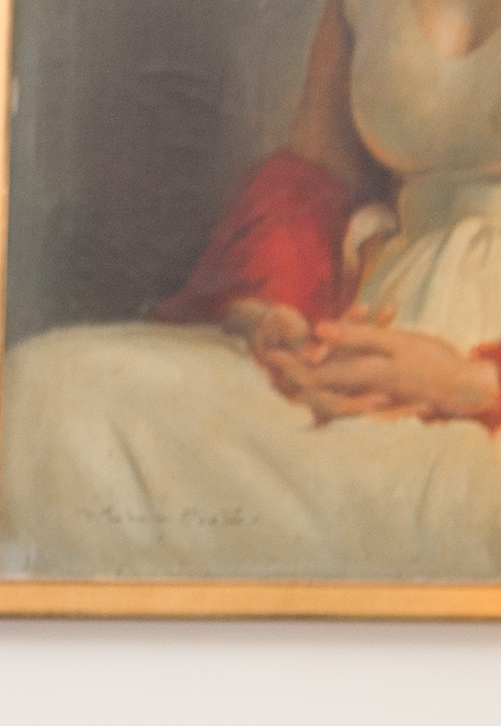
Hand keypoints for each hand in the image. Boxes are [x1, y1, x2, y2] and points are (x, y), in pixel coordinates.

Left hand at [250, 304, 498, 422]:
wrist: (463, 388)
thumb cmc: (434, 363)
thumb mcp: (396, 344)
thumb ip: (357, 336)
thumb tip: (317, 330)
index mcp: (356, 377)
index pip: (307, 374)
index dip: (283, 362)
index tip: (262, 350)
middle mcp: (353, 391)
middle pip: (307, 385)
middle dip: (284, 370)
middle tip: (261, 354)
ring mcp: (361, 395)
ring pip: (322, 385)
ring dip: (302, 371)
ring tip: (278, 359)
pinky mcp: (371, 394)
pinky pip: (342, 384)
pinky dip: (328, 371)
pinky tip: (317, 362)